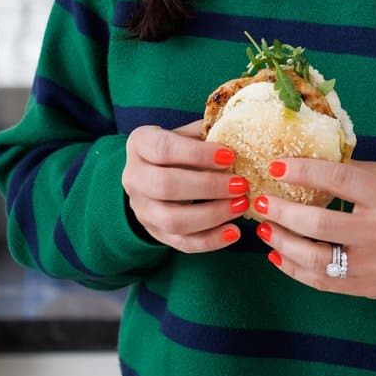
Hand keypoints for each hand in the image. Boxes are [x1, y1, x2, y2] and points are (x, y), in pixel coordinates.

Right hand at [121, 119, 246, 252]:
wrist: (157, 173)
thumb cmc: (181, 149)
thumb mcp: (189, 134)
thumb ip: (209, 133)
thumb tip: (241, 134)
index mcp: (140, 144)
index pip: (163, 149)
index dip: (197, 153)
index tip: (229, 156)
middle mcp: (133, 177)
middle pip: (165, 186)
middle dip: (208, 186)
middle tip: (241, 185)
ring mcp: (142, 209)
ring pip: (172, 220)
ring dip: (211, 215)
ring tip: (241, 205)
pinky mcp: (156, 232)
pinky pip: (182, 243)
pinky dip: (210, 240)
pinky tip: (233, 232)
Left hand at [252, 154, 375, 300]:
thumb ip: (353, 172)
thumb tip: (307, 162)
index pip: (339, 180)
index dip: (304, 172)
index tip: (276, 167)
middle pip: (320, 224)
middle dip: (283, 212)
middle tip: (260, 202)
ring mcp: (372, 264)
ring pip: (316, 258)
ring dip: (282, 243)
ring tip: (264, 229)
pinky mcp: (365, 288)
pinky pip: (321, 281)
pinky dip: (294, 269)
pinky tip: (277, 255)